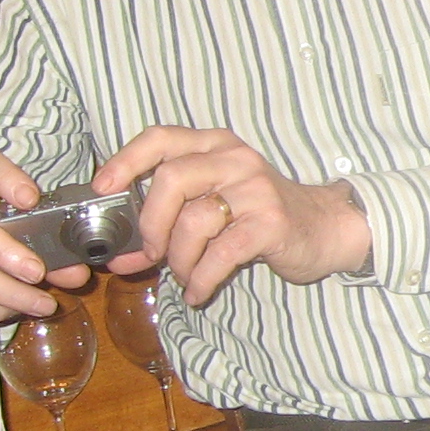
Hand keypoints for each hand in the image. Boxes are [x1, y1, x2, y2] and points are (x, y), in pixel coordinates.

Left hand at [92, 128, 371, 307]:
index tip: (103, 189)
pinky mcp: (271, 224)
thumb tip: (118, 256)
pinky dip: (201, 279)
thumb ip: (168, 221)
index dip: (125, 161)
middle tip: (151, 252)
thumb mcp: (216, 204)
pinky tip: (199, 292)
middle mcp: (236, 160)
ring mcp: (256, 190)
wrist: (326, 228)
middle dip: (150, 224)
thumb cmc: (261, 216)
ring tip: (184, 276)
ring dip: (178, 260)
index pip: (161, 138)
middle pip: (170, 179)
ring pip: (193, 221)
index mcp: (216, 146)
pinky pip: (220, 253)